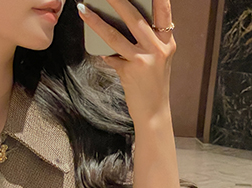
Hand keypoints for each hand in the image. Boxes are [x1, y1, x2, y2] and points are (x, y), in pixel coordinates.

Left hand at [77, 0, 175, 123]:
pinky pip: (110, 57)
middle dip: (117, 1)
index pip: (164, 11)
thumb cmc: (153, 86)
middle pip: (135, 17)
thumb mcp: (158, 61)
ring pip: (115, 35)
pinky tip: (98, 51)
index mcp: (167, 42)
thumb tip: (122, 28)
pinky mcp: (129, 71)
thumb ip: (147, 43)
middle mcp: (158, 48)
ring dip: (96, 22)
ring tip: (84, 10)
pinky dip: (104, 54)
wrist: (154, 112)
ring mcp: (143, 59)